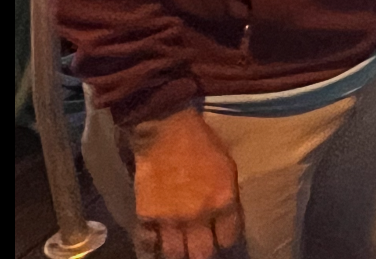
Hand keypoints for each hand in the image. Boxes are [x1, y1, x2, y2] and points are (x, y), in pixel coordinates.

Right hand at [126, 107, 242, 258]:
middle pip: (202, 253)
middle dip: (201, 251)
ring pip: (175, 254)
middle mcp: (199, 215)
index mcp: (224, 201)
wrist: (166, 129)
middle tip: (198, 244)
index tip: (219, 235)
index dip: (224, 238)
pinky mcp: (146, 215)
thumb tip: (225, 215)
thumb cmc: (201, 142)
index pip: (228, 237)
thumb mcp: (226, 167)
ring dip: (177, 252)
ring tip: (178, 246)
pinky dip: (151, 246)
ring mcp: (171, 218)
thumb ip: (226, 196)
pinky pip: (147, 244)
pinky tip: (155, 242)